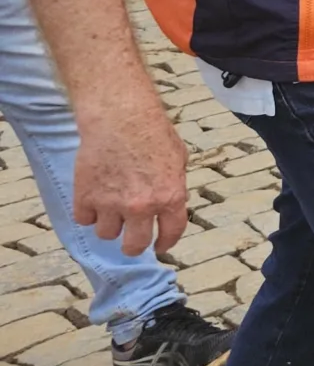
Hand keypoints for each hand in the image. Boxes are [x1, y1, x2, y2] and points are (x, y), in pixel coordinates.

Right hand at [73, 104, 188, 258]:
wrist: (120, 118)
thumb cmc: (152, 133)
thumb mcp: (178, 159)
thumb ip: (173, 186)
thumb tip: (168, 205)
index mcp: (170, 197)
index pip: (171, 233)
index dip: (165, 243)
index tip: (160, 247)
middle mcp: (141, 206)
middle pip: (134, 246)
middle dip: (133, 246)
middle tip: (130, 240)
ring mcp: (111, 204)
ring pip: (106, 234)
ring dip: (109, 225)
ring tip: (111, 207)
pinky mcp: (85, 197)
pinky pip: (84, 220)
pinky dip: (87, 213)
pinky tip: (93, 199)